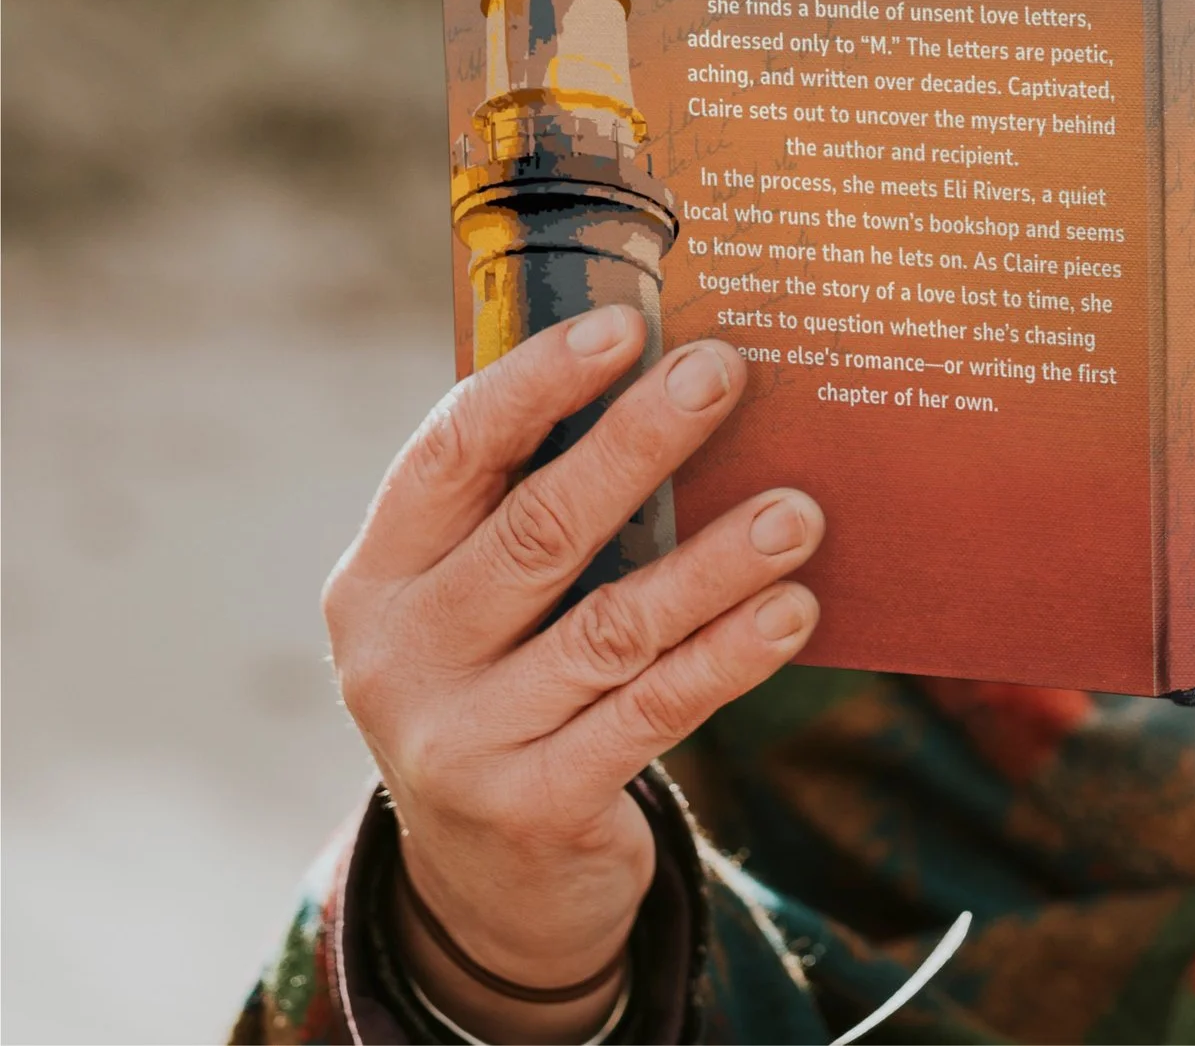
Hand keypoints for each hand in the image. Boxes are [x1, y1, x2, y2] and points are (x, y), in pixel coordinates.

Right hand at [323, 307, 821, 1041]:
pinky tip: (794, 608)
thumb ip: (531, 509)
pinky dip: (730, 653)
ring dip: (716, 560)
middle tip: (723, 374)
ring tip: (800, 509)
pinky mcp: (534, 807)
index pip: (450, 453)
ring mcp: (460, 740)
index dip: (537, 382)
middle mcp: (400, 655)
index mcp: (378, 576)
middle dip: (638, 442)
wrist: (485, 886)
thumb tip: (660, 378)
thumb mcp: (478, 604)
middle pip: (538, 529)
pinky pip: (653, 710)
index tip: (624, 324)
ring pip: (611, 626)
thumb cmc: (507, 687)